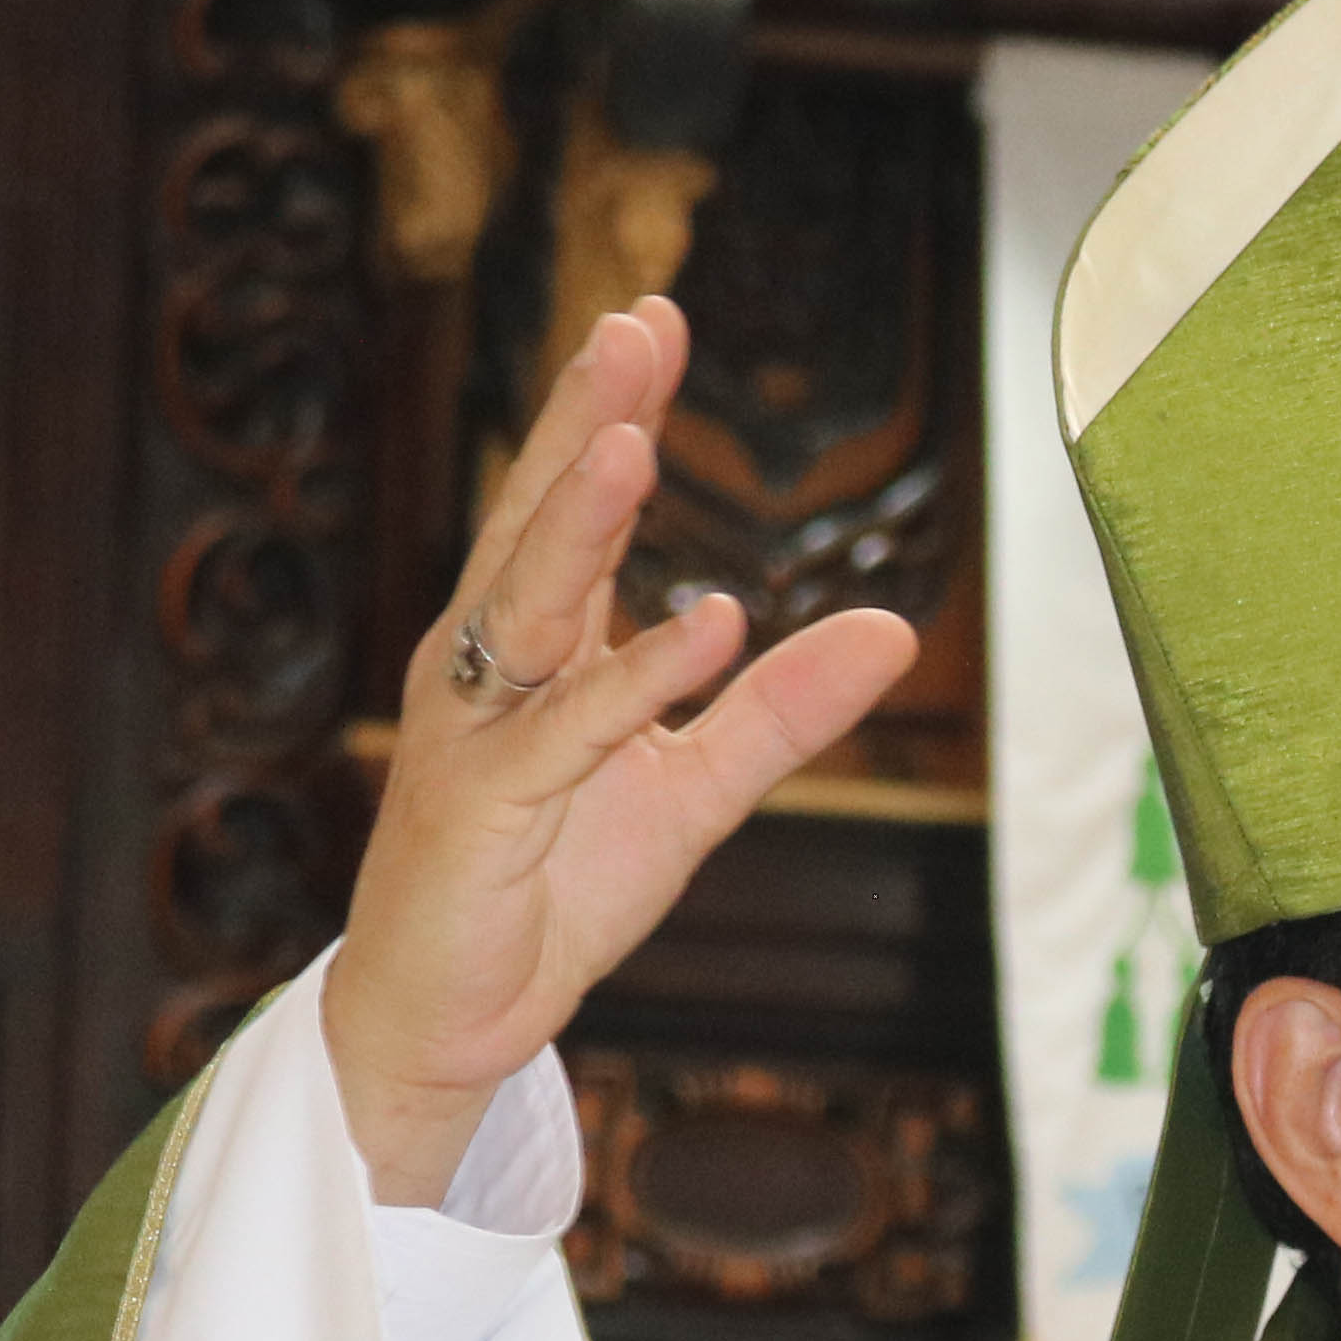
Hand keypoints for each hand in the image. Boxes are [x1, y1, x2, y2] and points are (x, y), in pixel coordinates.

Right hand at [324, 303, 922, 1203]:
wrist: (449, 1021)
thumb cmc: (546, 894)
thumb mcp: (692, 792)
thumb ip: (783, 712)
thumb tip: (892, 630)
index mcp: (533, 651)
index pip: (575, 514)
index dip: (608, 414)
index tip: (650, 320)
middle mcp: (490, 668)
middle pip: (541, 525)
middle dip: (583, 422)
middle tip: (629, 326)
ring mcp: (478, 733)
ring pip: (533, 605)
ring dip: (583, 521)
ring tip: (633, 436)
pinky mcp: (484, 809)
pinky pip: (568, 732)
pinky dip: (637, 678)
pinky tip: (708, 623)